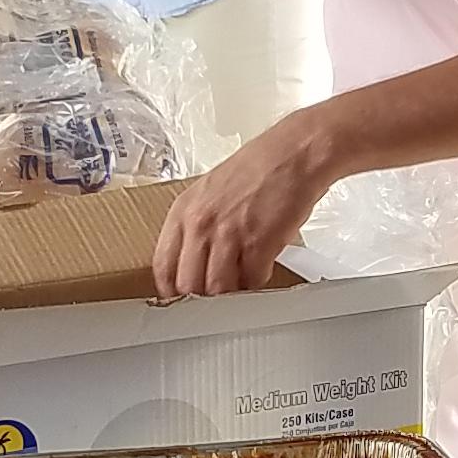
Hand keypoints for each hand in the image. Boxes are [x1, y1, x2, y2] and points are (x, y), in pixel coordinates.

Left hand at [152, 121, 332, 295]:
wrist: (294, 154)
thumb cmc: (259, 169)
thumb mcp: (211, 193)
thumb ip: (198, 227)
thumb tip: (196, 262)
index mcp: (183, 212)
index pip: (163, 267)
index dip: (172, 291)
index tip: (182, 301)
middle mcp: (200, 225)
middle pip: (188, 285)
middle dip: (202, 300)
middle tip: (216, 302)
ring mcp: (228, 235)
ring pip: (218, 290)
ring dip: (231, 297)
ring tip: (242, 289)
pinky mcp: (258, 244)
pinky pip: (252, 282)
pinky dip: (258, 286)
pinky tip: (263, 273)